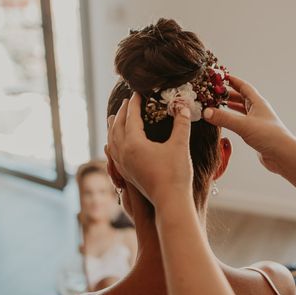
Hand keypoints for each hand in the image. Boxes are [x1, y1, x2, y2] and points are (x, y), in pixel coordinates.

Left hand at [106, 92, 193, 208]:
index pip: (131, 117)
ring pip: (111, 140)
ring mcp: (123, 165)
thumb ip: (181, 123)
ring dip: (112, 127)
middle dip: (121, 112)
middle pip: (117, 127)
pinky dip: (112, 143)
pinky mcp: (126, 174)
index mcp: (134, 143)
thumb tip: (183, 106)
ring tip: (113, 118)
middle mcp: (124, 153)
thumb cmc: (176, 173)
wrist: (170, 202)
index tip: (137, 93)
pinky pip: (113, 153)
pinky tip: (114, 144)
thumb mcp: (180, 145)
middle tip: (126, 101)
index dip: (134, 103)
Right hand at [202, 75, 292, 173]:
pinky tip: (226, 122)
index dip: (232, 81)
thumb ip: (224, 118)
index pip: (244, 86)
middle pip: (242, 97)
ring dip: (230, 106)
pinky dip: (232, 119)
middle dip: (228, 94)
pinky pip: (241, 122)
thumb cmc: (269, 136)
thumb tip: (206, 112)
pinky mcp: (255, 133)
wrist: (283, 155)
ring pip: (241, 110)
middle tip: (214, 92)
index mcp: (258, 103)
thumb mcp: (244, 125)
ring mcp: (257, 122)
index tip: (221, 76)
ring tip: (217, 105)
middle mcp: (258, 110)